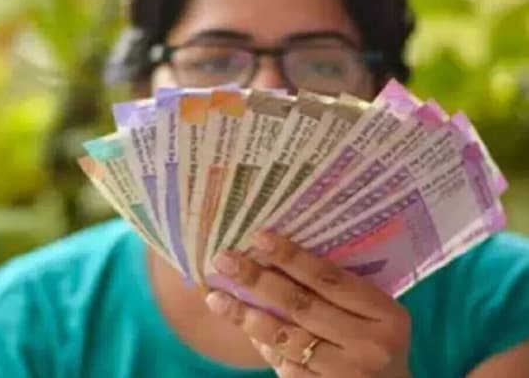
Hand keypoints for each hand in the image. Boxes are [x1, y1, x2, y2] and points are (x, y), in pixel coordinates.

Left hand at [204, 232, 411, 377]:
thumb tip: (275, 259)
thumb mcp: (376, 316)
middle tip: (224, 261)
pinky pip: (286, 366)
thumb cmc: (379, 345)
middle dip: (258, 280)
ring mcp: (347, 373)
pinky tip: (244, 328)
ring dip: (247, 316)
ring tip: (217, 298)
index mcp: (386, 314)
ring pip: (286, 338)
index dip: (291, 256)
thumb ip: (339, 293)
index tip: (258, 237)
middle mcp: (369, 344)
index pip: (329, 278)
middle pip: (301, 305)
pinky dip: (263, 345)